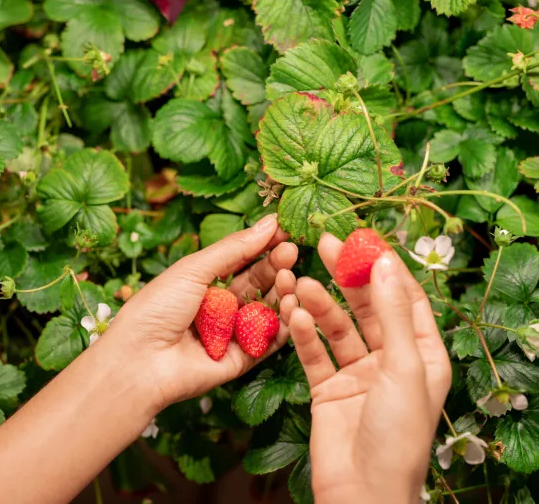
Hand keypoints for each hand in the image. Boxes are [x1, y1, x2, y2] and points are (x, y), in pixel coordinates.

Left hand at [104, 214, 298, 410]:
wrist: (140, 361)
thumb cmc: (156, 309)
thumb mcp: (193, 269)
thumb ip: (233, 248)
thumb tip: (268, 222)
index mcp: (201, 282)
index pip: (240, 259)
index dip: (263, 245)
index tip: (285, 230)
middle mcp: (218, 307)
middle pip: (256, 283)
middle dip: (275, 266)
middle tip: (293, 251)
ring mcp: (231, 333)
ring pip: (266, 310)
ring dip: (282, 291)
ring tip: (291, 276)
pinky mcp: (241, 360)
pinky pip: (268, 341)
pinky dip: (284, 324)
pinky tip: (293, 305)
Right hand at [285, 234, 451, 503]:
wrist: (360, 492)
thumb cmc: (396, 435)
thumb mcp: (402, 367)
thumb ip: (392, 314)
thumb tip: (385, 263)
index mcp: (423, 355)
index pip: (406, 298)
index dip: (385, 267)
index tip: (362, 238)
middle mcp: (391, 360)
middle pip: (368, 307)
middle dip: (346, 277)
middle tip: (323, 245)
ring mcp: (358, 374)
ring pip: (338, 327)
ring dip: (320, 305)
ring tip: (298, 283)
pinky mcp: (328, 387)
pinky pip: (315, 353)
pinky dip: (304, 334)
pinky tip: (295, 316)